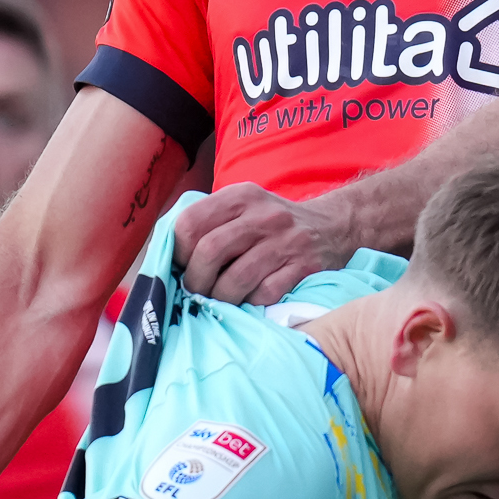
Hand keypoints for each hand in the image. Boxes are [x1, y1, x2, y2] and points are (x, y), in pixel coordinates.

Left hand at [173, 183, 352, 303]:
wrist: (333, 225)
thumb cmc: (273, 224)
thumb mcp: (244, 208)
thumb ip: (210, 223)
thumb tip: (165, 257)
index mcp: (240, 196)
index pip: (191, 221)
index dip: (176, 250)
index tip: (178, 265)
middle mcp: (262, 215)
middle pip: (210, 251)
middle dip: (195, 279)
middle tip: (195, 291)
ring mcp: (285, 241)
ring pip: (236, 278)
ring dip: (220, 297)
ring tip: (217, 300)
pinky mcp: (304, 266)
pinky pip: (265, 293)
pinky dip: (251, 301)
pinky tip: (250, 299)